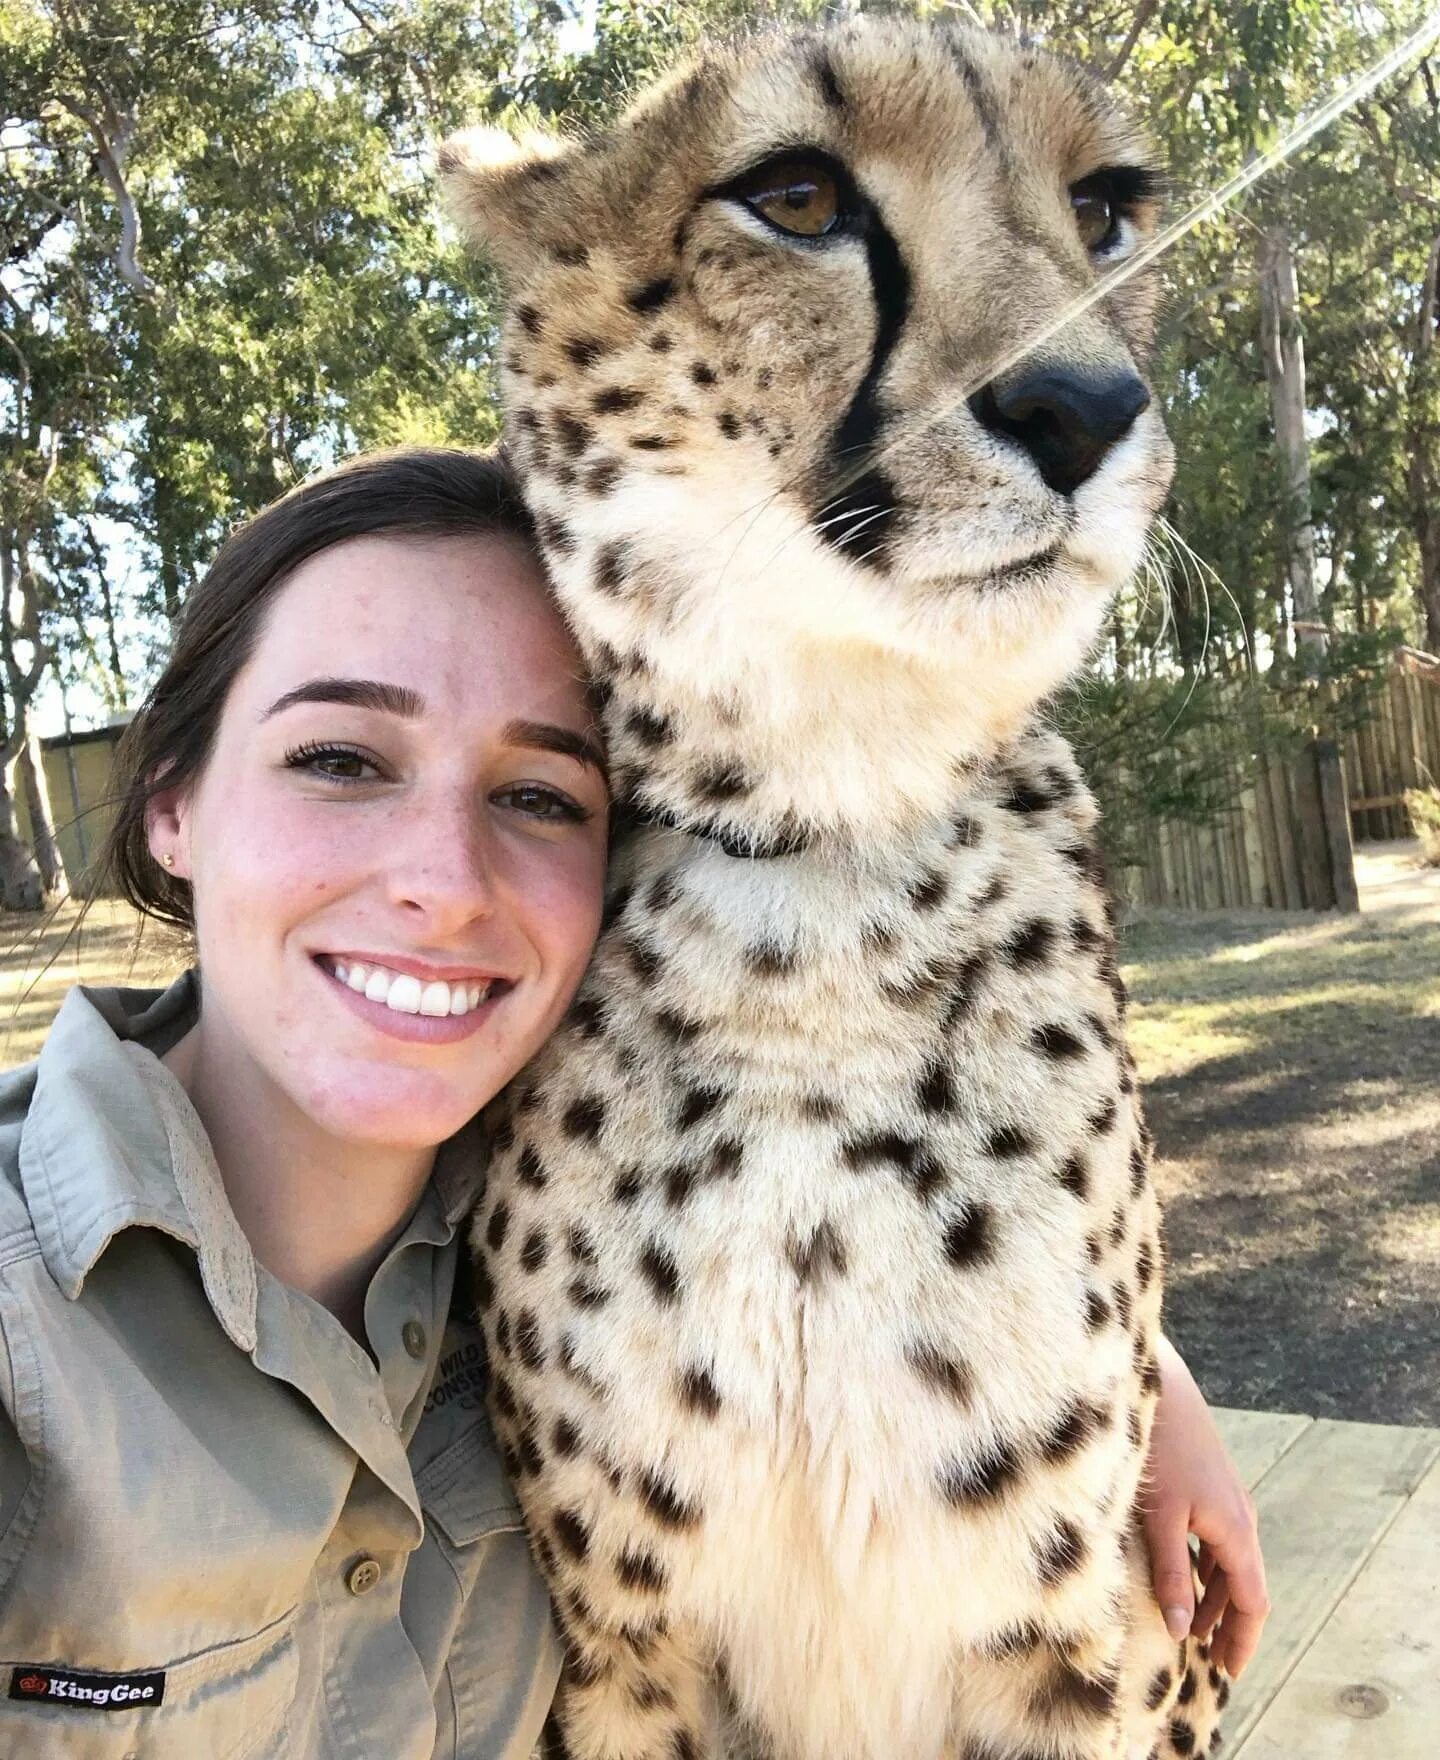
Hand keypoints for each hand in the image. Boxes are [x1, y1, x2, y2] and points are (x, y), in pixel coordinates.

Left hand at [1141, 1336, 1269, 1677]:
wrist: (1158, 1385)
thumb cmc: (1158, 1449)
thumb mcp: (1159, 1518)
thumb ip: (1170, 1573)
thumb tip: (1183, 1630)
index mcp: (1235, 1530)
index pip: (1252, 1601)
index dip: (1242, 1640)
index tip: (1229, 1673)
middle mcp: (1239, 1515)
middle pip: (1243, 1584)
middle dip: (1228, 1624)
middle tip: (1209, 1660)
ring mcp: (1225, 1497)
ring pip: (1228, 1561)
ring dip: (1214, 1595)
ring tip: (1191, 1625)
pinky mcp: (1208, 1482)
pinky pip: (1215, 1539)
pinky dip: (1204, 1566)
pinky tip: (1180, 1574)